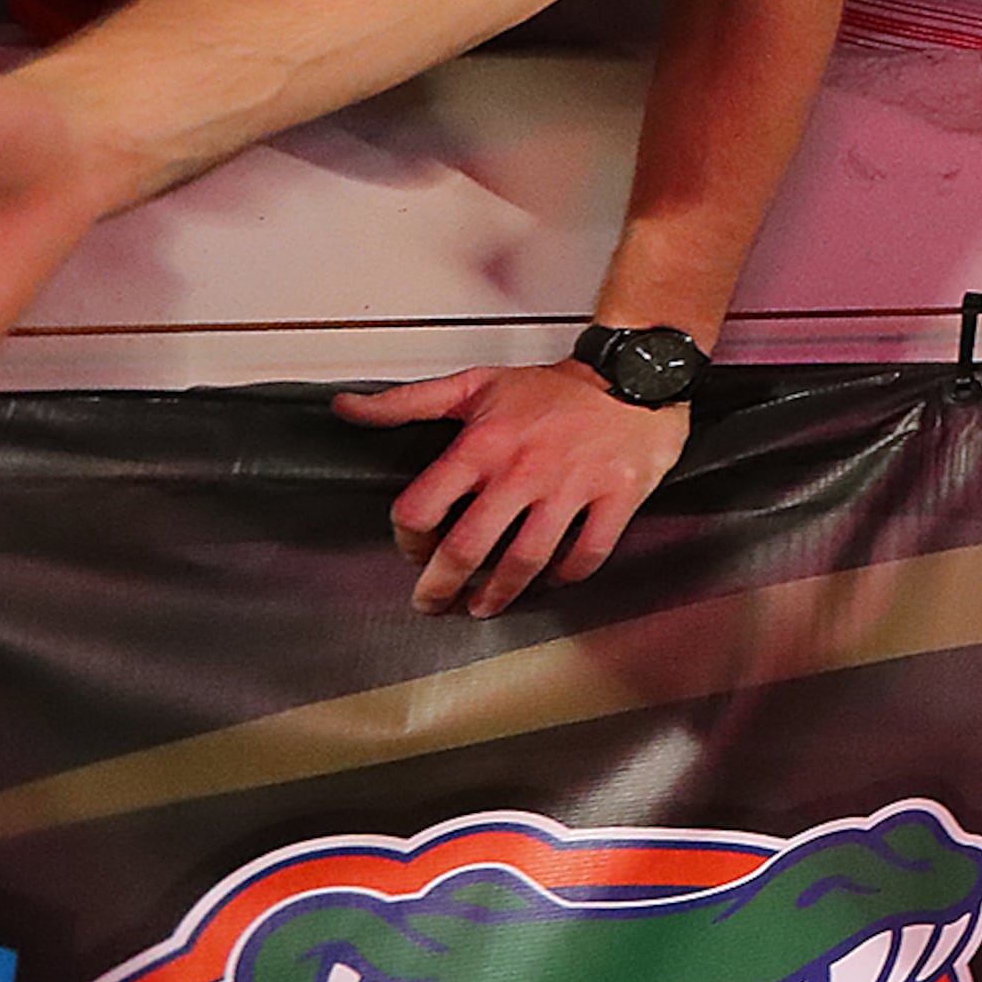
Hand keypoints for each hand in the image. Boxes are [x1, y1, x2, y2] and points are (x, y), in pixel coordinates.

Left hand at [337, 358, 689, 616]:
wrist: (633, 374)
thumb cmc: (555, 387)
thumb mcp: (475, 384)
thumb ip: (407, 402)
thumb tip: (347, 408)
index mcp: (483, 445)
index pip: (421, 508)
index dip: (407, 540)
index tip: (413, 549)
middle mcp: (523, 470)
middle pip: (466, 549)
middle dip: (440, 588)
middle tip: (432, 603)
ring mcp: (571, 487)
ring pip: (524, 561)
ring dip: (498, 595)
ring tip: (483, 607)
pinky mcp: (616, 497)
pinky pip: (588, 553)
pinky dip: (567, 576)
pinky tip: (552, 581)